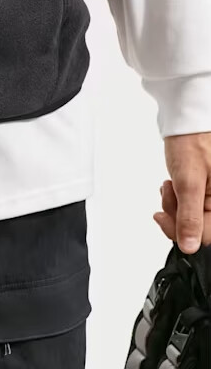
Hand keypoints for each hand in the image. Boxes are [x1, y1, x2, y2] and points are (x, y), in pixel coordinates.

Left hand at [153, 131, 210, 252]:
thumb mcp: (188, 183)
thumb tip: (190, 246)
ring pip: (192, 217)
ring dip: (175, 204)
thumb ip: (189, 217)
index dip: (179, 230)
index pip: (205, 237)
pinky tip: (174, 185)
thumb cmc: (193, 143)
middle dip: (176, 213)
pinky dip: (179, 197)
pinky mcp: (209, 192)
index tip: (162, 216)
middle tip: (168, 192)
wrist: (189, 122)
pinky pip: (193, 205)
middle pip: (198, 227)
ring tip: (171, 184)